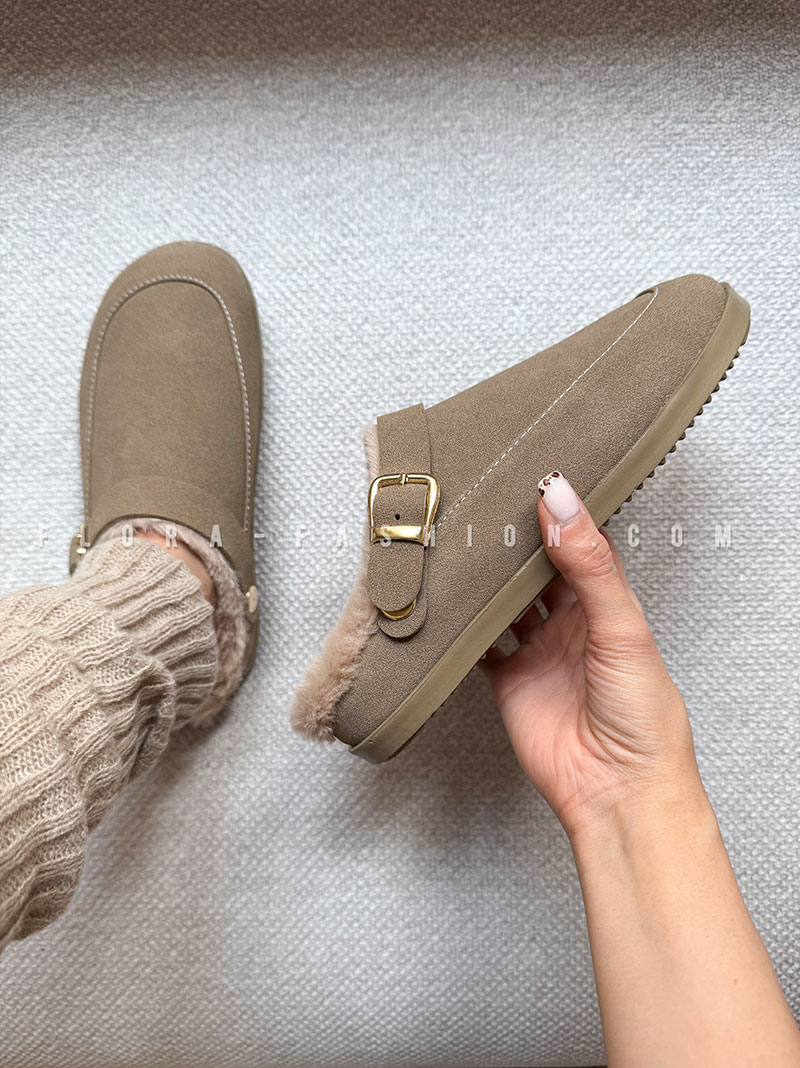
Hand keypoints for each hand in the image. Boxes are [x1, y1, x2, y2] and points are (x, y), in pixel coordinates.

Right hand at [481, 471, 704, 838]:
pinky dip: (463, 626)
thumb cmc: (642, 715)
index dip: (559, 512)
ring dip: (486, 579)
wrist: (615, 790)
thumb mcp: (621, 627)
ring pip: (505, 602)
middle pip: (536, 570)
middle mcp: (570, 623)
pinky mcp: (508, 679)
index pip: (580, 543)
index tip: (533, 477)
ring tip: (462, 543)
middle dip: (514, 541)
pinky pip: (479, 644)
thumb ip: (588, 564)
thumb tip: (561, 502)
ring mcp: (537, 650)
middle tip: (485, 505)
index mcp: (606, 604)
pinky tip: (448, 604)